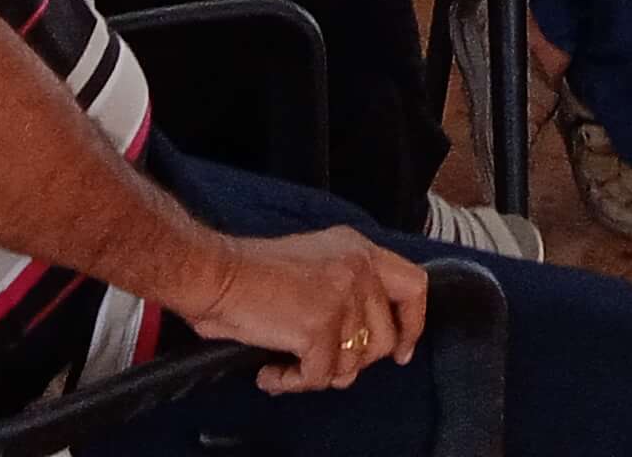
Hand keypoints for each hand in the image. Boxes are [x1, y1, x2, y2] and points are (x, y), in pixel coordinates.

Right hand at [185, 227, 426, 394]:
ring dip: (318, 374)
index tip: (401, 351)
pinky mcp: (320, 327)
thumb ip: (346, 289)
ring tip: (286, 366)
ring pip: (352, 364)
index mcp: (358, 249)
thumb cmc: (252, 272)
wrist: (218, 274)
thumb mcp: (315, 262)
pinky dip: (292, 383)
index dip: (412, 324)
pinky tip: (270, 373)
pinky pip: (319, 377)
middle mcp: (358, 269)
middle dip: (354, 362)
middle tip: (322, 364)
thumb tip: (359, 343)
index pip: (414, 286)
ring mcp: (342, 298)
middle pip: (383, 338)